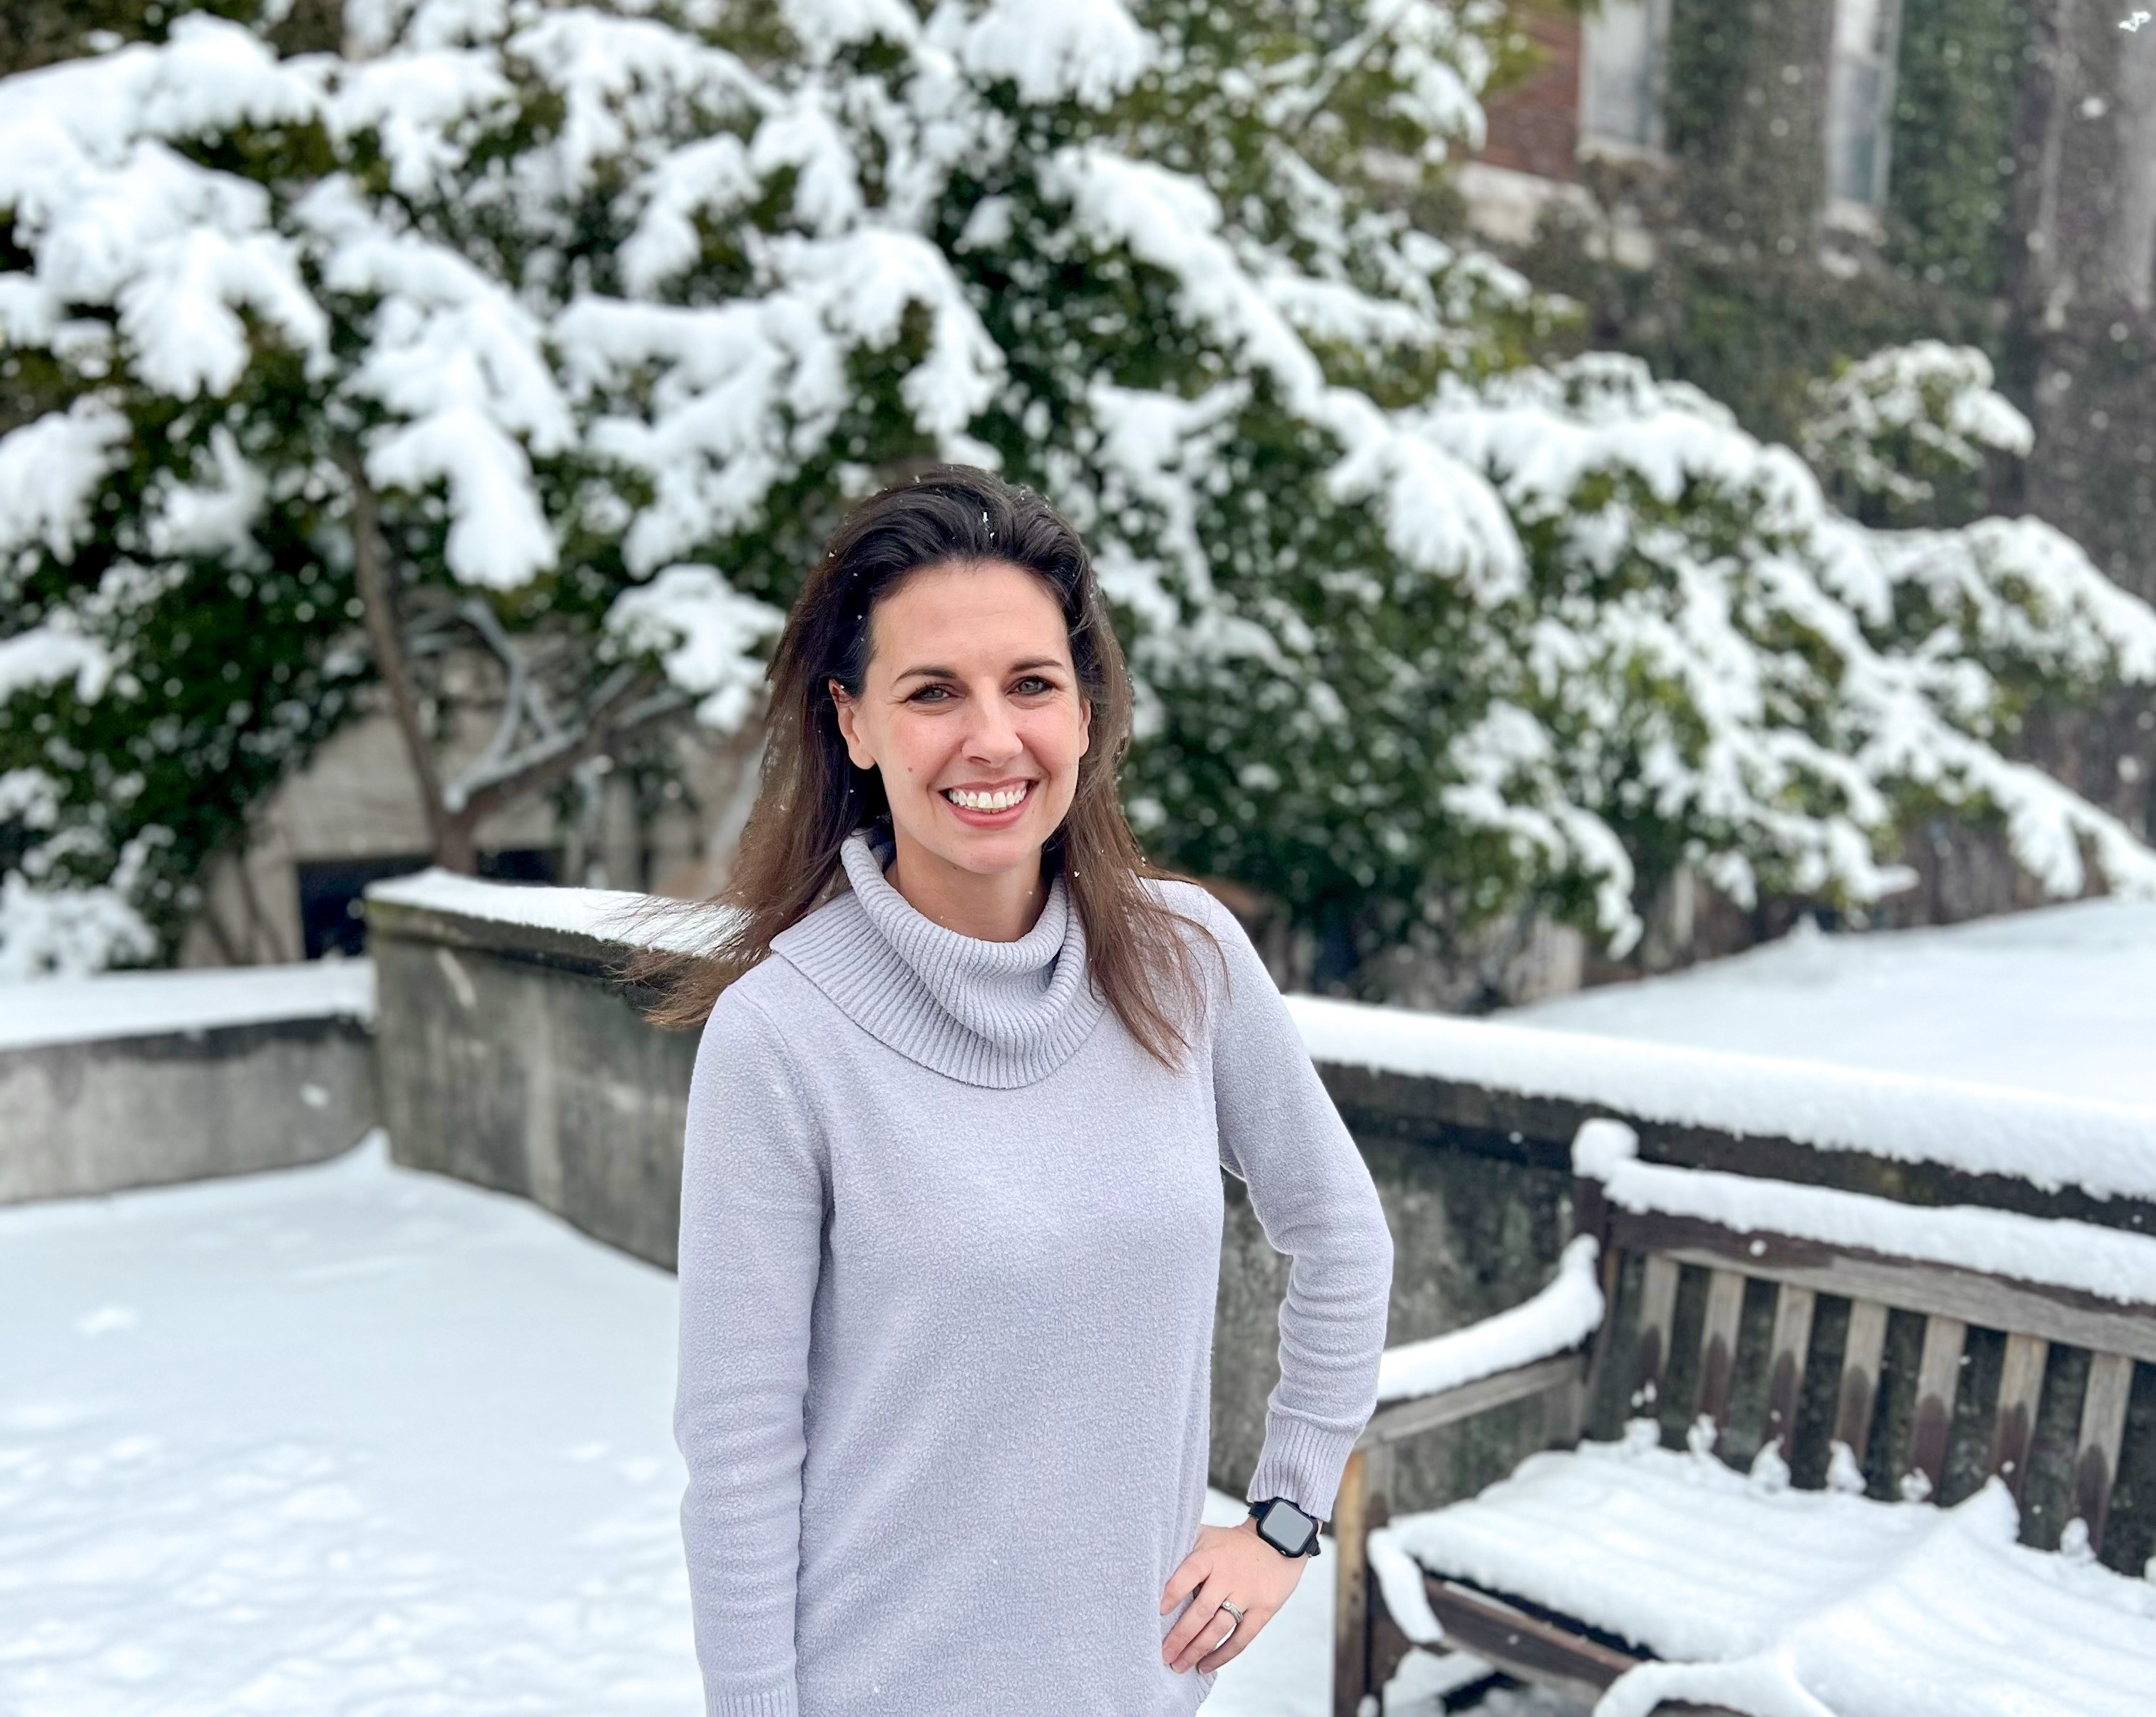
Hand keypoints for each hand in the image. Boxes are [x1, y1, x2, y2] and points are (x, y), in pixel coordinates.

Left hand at [1158, 1517, 1307, 1676]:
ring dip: (1197, 1650)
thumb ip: (1182, 1547)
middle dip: (1180, 1635)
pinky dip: (1223, 1655)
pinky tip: (1205, 1666)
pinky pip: (1241, 1638)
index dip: (1172, 1592)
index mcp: (1210, 1556)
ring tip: (1179, 1666)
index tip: (1157, 1612)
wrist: (1277, 1541)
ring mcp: (1247, 1594)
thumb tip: (1146, 1562)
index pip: (1189, 1574)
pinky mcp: (1263, 1610)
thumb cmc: (1231, 1543)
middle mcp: (1228, 1576)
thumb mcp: (1206, 1536)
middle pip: (1202, 1610)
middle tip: (1163, 1655)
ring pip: (1219, 1628)